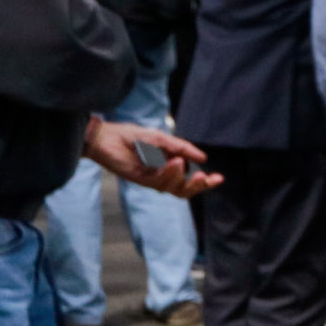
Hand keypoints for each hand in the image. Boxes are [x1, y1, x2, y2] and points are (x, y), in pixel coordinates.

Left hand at [85, 117, 220, 197]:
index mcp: (170, 165)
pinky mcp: (141, 180)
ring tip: (179, 161)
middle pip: (185, 190)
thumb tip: (203, 159)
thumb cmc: (131, 136)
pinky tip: (172, 162)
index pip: (190, 179)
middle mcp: (163, 175)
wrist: (106, 137)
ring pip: (173, 188)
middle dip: (198, 186)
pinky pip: (159, 182)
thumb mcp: (162, 138)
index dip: (206, 182)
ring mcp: (152, 179)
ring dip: (180, 177)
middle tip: (205, 178)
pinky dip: (168, 173)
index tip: (219, 178)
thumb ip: (182, 147)